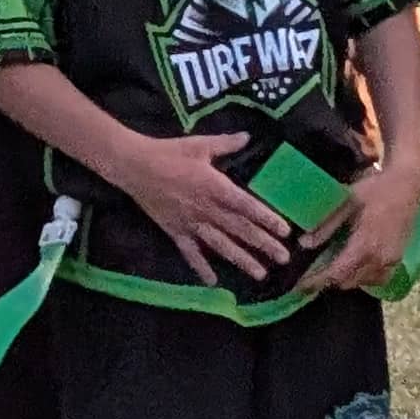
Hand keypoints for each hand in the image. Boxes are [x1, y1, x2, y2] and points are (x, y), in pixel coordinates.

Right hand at [105, 129, 292, 280]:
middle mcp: (207, 209)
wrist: (134, 166)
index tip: (285, 232)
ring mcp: (191, 223)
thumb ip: (226, 144)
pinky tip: (213, 282)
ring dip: (242, 260)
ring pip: (221, 245)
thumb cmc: (168, 153)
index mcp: (215, 187)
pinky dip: (201, 267)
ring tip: (261, 273)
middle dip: (263, 244)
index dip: (267, 219)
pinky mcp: (176, 231)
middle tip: (284, 259)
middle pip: (240, 229)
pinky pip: (190, 252)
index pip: (247, 206)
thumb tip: (248, 136)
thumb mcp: (199, 144)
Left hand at [296, 156, 419, 293]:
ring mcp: (391, 260)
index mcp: (365, 245)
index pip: (336, 273)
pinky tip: (355, 266)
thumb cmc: (373, 190)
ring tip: (329, 269)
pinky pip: (378, 278)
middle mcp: (379, 258)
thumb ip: (326, 225)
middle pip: (347, 281)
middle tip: (311, 275)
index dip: (316, 281)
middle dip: (327, 281)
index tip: (300, 285)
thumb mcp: (345, 203)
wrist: (405, 184)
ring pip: (362, 281)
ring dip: (345, 279)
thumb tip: (304, 244)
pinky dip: (363, 277)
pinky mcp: (398, 258)